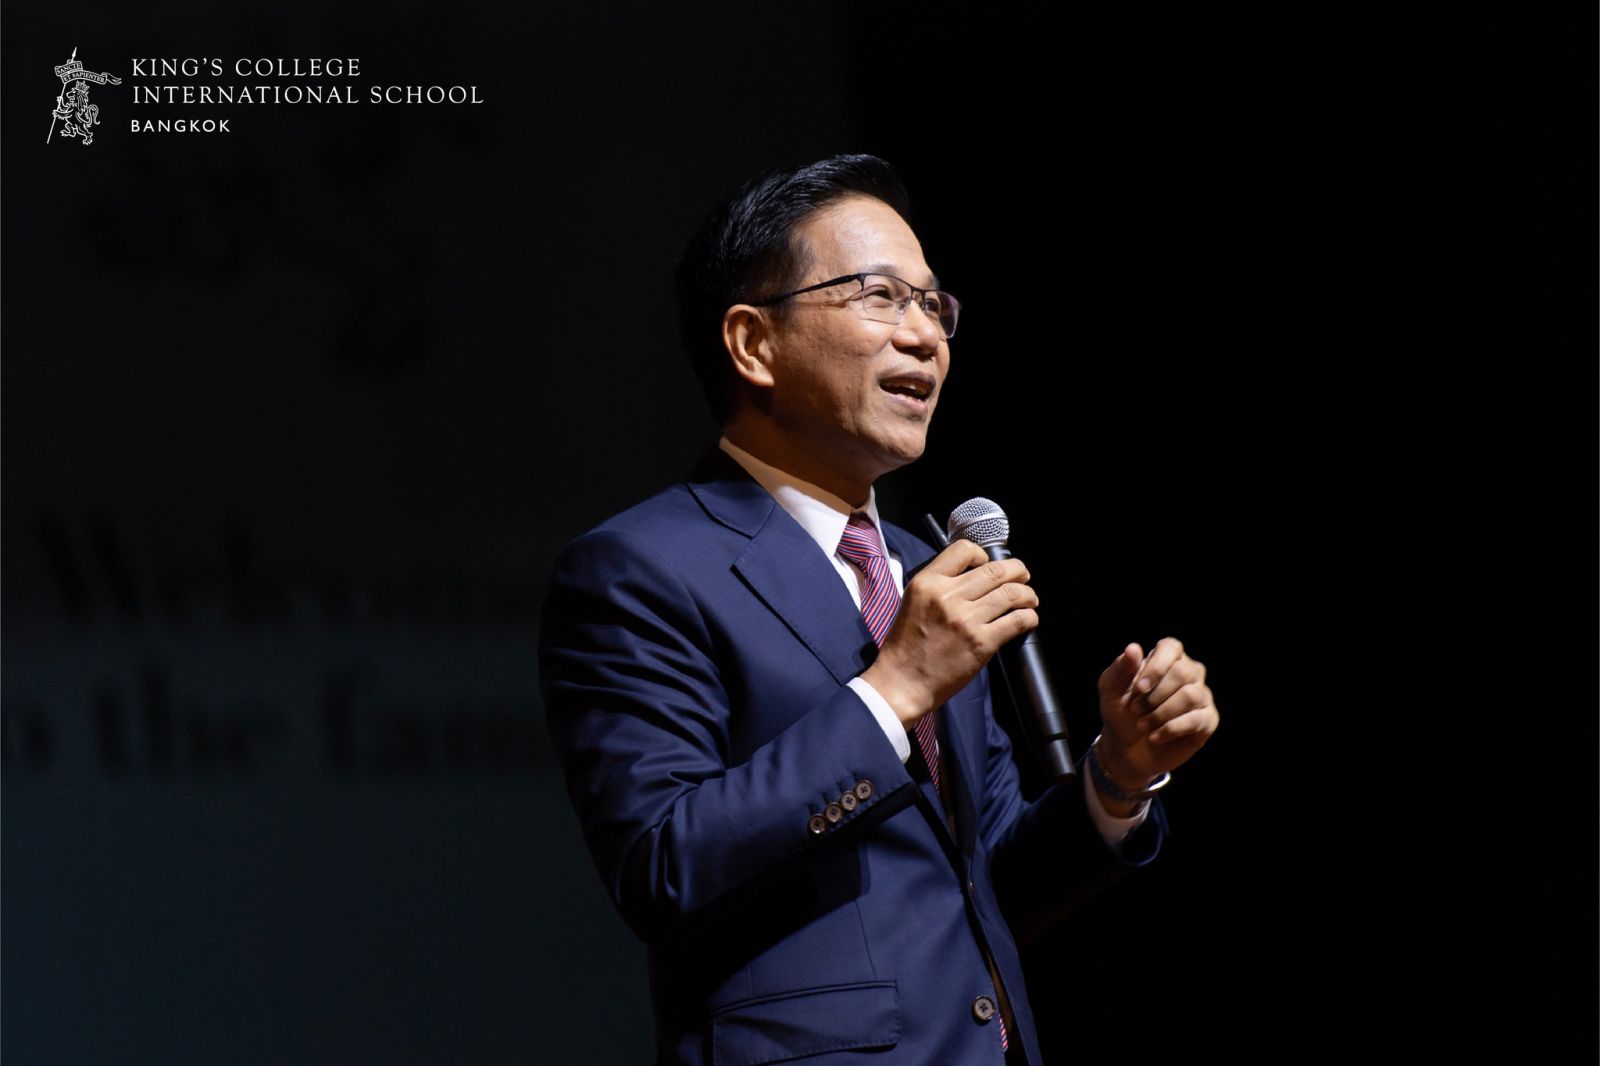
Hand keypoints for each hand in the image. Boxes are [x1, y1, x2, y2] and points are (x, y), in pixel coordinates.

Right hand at [861, 539, 1038, 723]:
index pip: (964, 550)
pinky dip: (1028, 617)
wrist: (903, 681)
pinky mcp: (981, 642)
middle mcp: (947, 596)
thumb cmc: (906, 646)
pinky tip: (1027, 619)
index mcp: (927, 583)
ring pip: (1011, 593)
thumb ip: (939, 586)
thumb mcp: (913, 602)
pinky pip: (1017, 620)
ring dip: (1027, 594)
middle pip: (995, 570)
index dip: (983, 555)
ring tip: (1029, 599)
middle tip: (1022, 576)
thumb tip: (973, 576)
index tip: (988, 565)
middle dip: (1017, 570)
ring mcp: (966, 619)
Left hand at [1094, 638, 1218, 803]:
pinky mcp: (1207, 720)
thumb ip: (1120, 669)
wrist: (1126, 749)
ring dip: (1161, 714)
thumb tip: (1134, 648)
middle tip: (1136, 711)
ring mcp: (1201, 696)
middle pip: (1183, 672)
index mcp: (1165, 659)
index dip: (1156, 667)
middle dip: (1155, 695)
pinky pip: (1198, 719)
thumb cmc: (1119, 713)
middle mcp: (1189, 673)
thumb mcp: (1111, 691)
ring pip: (1191, 696)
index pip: (1172, 648)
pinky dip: (1171, 729)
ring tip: (1142, 725)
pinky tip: (1154, 737)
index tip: (1138, 689)